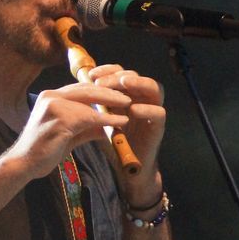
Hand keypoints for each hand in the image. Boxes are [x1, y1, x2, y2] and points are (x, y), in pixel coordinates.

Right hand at [8, 81, 132, 180]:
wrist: (23, 164)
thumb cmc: (44, 151)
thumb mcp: (68, 135)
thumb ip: (86, 128)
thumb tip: (106, 127)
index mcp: (51, 97)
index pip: (80, 89)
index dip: (101, 91)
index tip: (118, 94)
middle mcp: (50, 97)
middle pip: (86, 89)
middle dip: (109, 93)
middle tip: (128, 98)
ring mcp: (52, 106)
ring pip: (88, 101)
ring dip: (110, 105)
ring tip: (127, 109)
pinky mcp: (58, 120)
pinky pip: (88, 117)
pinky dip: (105, 120)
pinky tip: (118, 123)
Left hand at [87, 64, 165, 203]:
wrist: (126, 169)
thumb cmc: (113, 141)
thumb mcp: (102, 119)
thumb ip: (96, 104)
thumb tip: (79, 85)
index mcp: (128, 95)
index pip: (120, 73)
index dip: (107, 70)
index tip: (91, 75)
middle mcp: (142, 99)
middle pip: (136, 77)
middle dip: (117, 76)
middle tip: (101, 82)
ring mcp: (152, 112)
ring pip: (154, 88)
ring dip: (138, 83)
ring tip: (124, 83)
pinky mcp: (158, 127)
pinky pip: (159, 112)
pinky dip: (147, 109)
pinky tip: (133, 109)